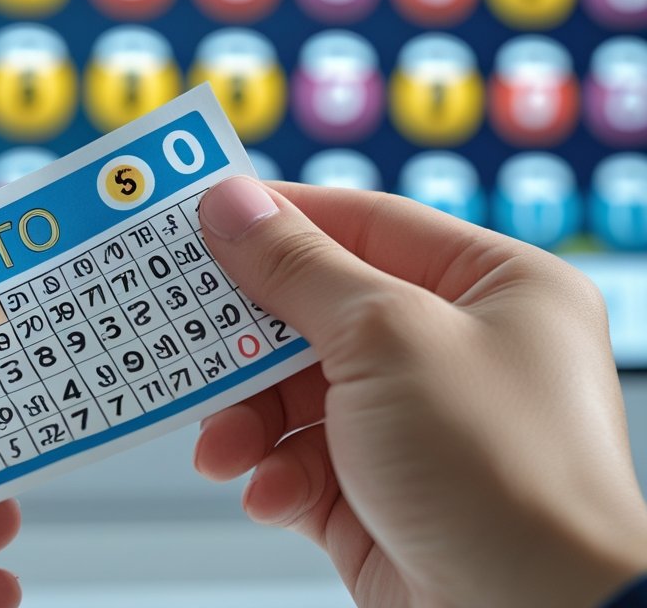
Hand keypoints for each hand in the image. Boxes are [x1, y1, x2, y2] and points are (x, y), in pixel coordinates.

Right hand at [194, 177, 646, 607]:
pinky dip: (276, 474)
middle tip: (188, 328)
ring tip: (227, 443)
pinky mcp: (381, 492)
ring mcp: (418, 425)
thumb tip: (234, 205)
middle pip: (318, 312)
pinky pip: (302, 461)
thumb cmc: (508, 474)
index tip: (204, 216)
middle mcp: (456, 351)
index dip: (281, 218)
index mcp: (491, 287)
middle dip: (252, 337)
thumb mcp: (387, 338)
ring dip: (251, 418)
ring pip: (298, 392)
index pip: (365, 225)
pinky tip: (275, 492)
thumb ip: (298, 268)